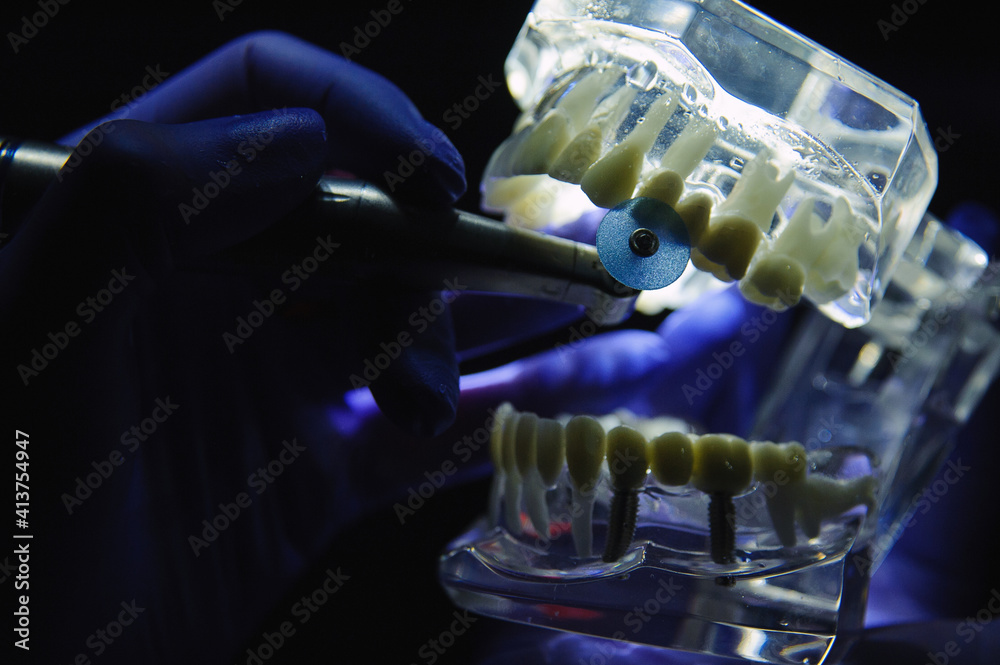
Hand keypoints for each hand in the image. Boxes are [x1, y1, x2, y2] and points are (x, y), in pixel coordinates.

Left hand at [5, 30, 469, 662]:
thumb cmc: (18, 525)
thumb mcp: (38, 335)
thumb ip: (133, 201)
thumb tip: (296, 137)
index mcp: (143, 224)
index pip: (265, 103)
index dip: (363, 119)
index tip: (437, 185)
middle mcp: (218, 284)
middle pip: (364, 214)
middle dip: (446, 242)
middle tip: (524, 276)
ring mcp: (272, 376)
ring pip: (406, 318)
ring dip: (465, 336)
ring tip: (468, 380)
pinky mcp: (313, 465)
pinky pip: (417, 425)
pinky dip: (485, 413)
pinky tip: (542, 402)